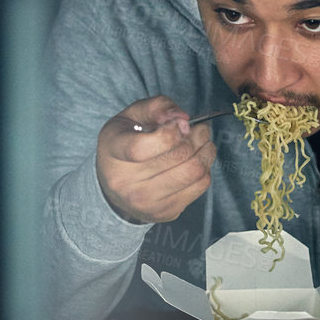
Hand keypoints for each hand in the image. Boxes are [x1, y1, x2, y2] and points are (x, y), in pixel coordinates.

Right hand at [95, 96, 216, 223]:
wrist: (115, 190)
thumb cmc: (126, 145)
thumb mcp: (131, 117)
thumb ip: (156, 107)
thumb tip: (182, 118)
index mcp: (114, 152)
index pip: (143, 147)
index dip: (171, 131)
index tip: (180, 123)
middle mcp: (126, 182)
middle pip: (178, 156)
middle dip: (197, 136)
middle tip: (200, 129)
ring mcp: (147, 201)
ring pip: (194, 172)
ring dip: (206, 151)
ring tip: (203, 142)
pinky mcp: (166, 212)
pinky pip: (200, 186)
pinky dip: (205, 168)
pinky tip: (197, 160)